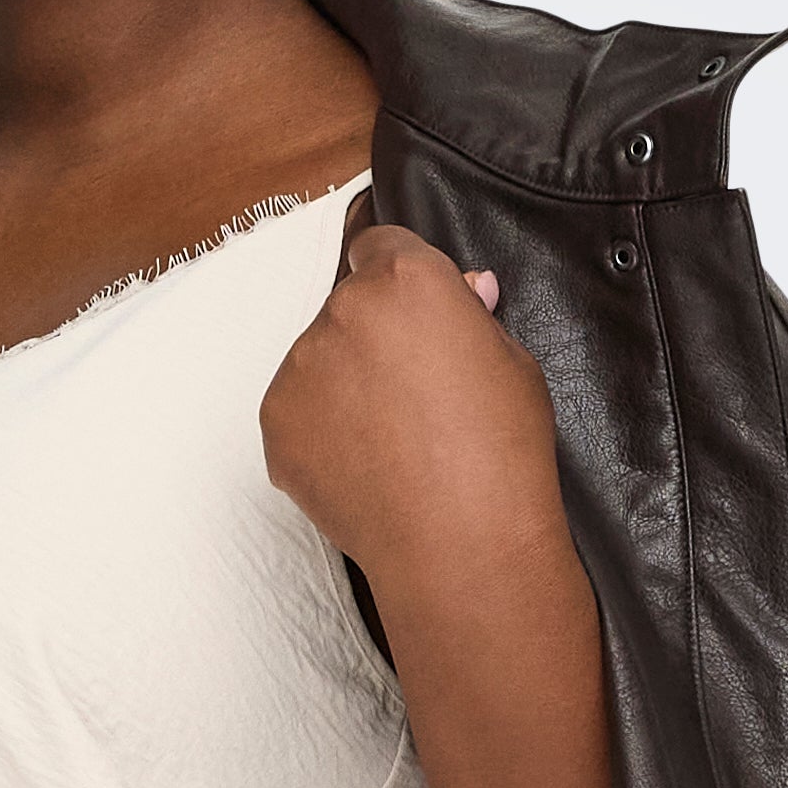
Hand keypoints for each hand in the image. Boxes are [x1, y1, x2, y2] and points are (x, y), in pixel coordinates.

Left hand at [256, 209, 565, 612]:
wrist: (462, 545)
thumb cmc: (503, 454)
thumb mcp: (511, 362)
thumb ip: (471, 317)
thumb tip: (466, 290)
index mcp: (404, 278)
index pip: (382, 243)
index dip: (399, 278)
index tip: (410, 310)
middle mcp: (342, 309)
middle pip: (349, 305)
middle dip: (374, 335)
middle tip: (412, 393)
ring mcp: (301, 367)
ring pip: (319, 359)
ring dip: (344, 383)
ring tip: (390, 440)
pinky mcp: (276, 423)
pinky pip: (298, 411)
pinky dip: (321, 431)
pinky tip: (364, 464)